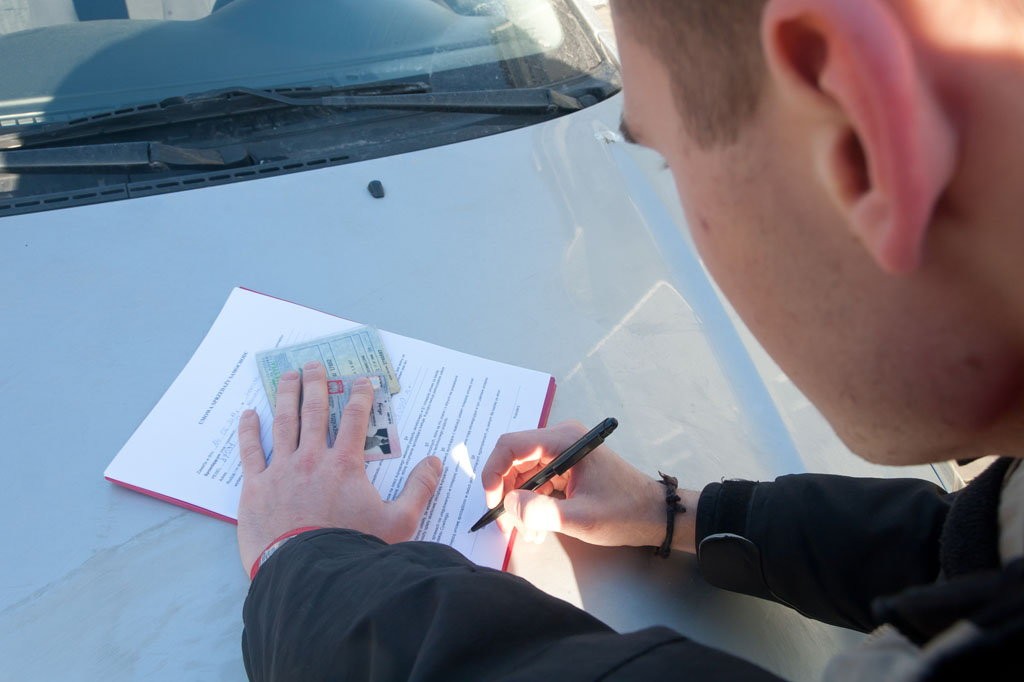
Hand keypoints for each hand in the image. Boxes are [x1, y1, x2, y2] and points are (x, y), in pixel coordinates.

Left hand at [236, 361, 441, 574]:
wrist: (309, 576)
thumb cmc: (354, 549)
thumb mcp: (398, 522)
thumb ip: (418, 489)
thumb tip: (434, 461)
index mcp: (345, 465)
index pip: (354, 419)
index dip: (359, 396)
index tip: (361, 380)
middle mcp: (312, 459)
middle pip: (314, 412)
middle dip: (316, 385)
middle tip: (314, 365)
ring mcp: (281, 471)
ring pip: (283, 423)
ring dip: (286, 396)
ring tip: (287, 376)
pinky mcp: (256, 488)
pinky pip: (250, 452)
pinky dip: (248, 431)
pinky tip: (248, 414)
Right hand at [481, 421, 698, 551]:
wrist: (655, 516)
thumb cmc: (623, 513)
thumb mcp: (580, 518)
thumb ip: (541, 512)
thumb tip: (509, 504)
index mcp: (564, 440)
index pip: (511, 446)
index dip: (494, 473)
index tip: (493, 504)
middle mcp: (561, 439)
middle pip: (514, 460)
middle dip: (506, 493)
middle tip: (507, 525)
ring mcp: (564, 452)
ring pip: (523, 473)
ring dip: (519, 502)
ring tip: (526, 533)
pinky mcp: (568, 467)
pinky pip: (538, 481)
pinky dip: (532, 503)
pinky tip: (537, 528)